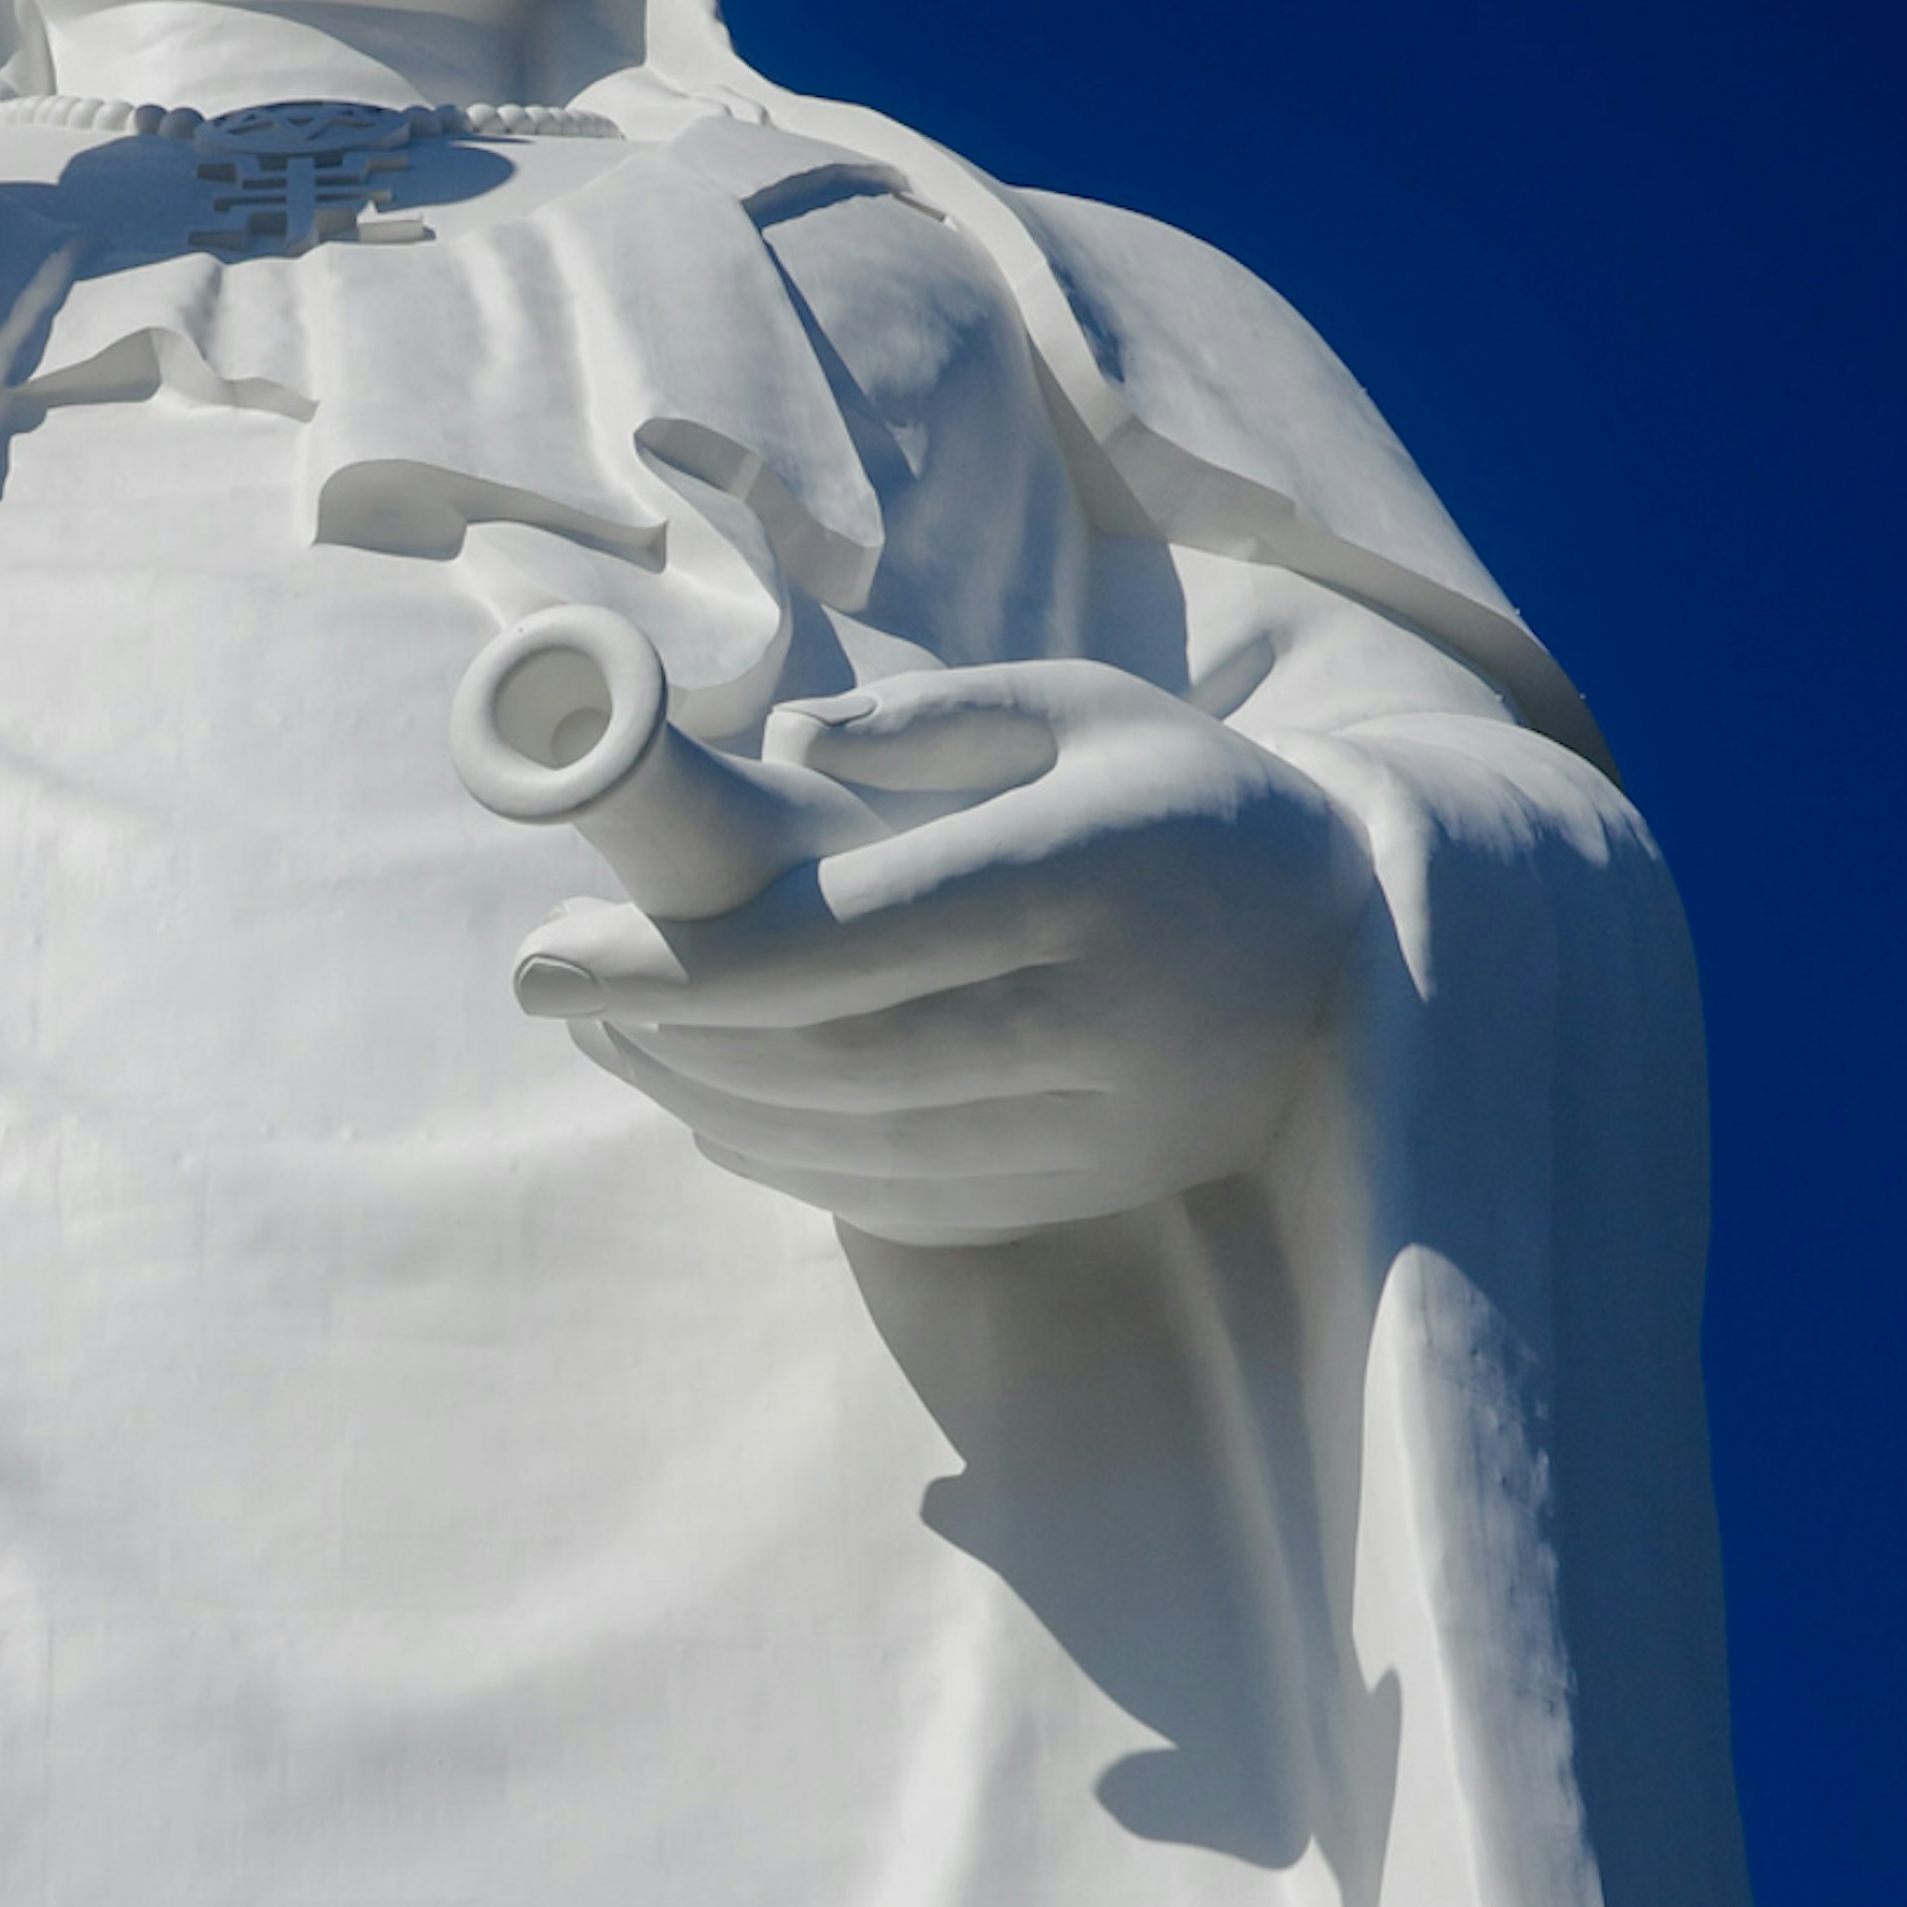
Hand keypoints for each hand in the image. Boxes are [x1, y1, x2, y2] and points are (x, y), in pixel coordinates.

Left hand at [512, 661, 1371, 1245]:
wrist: (1358, 954)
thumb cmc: (1184, 803)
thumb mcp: (1084, 708)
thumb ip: (934, 718)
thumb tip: (782, 740)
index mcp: (1083, 873)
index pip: (843, 943)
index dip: (679, 963)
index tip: (555, 946)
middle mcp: (1093, 1013)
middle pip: (824, 1055)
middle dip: (660, 1032)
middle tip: (548, 985)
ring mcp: (1092, 1124)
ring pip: (847, 1141)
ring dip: (700, 1097)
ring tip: (606, 1037)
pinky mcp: (1084, 1192)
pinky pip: (897, 1198)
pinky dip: (780, 1160)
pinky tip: (705, 1106)